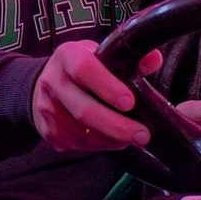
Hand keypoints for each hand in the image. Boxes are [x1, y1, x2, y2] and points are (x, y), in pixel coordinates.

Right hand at [32, 34, 148, 150]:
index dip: (107, 87)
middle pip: (83, 109)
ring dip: (110, 138)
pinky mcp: (47, 128)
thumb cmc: (84, 68)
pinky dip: (98, 145)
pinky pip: (75, 144)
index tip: (130, 102)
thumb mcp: (102, 53)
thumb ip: (127, 56)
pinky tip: (114, 141)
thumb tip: (154, 59)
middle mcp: (52, 81)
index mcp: (67, 56)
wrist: (48, 82)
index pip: (84, 69)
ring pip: (80, 132)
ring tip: (132, 137)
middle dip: (116, 125)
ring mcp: (46, 107)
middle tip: (142, 134)